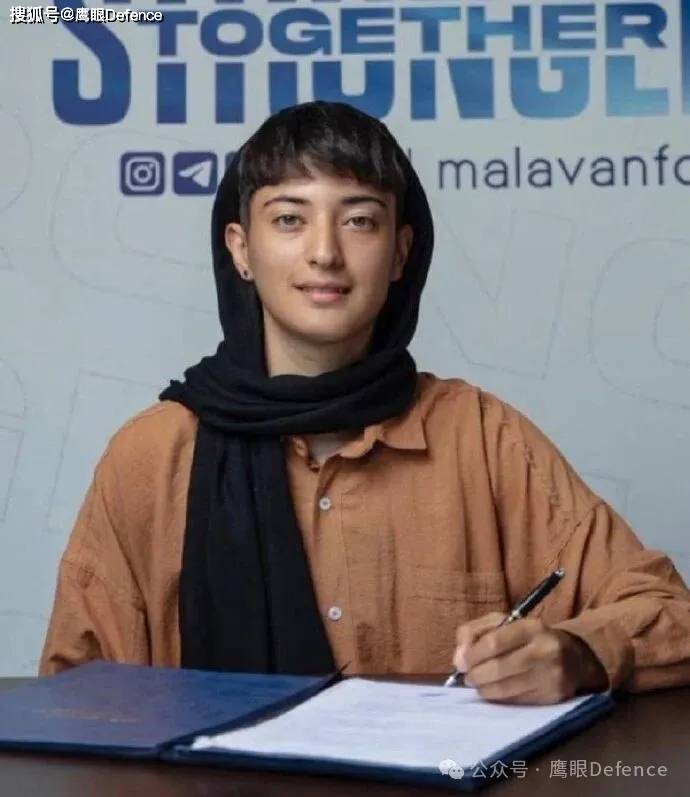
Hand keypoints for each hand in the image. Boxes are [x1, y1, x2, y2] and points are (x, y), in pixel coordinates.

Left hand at [453, 612, 607, 703]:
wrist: (573, 656)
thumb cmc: (527, 637)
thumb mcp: (501, 623)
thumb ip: (473, 632)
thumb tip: (458, 658)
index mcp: (531, 627)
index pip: (494, 643)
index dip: (473, 656)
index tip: (460, 663)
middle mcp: (545, 650)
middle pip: (499, 668)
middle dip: (476, 675)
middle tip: (468, 677)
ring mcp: (552, 676)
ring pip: (507, 688)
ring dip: (485, 689)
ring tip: (479, 685)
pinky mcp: (554, 697)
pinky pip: (517, 701)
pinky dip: (500, 698)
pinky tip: (495, 692)